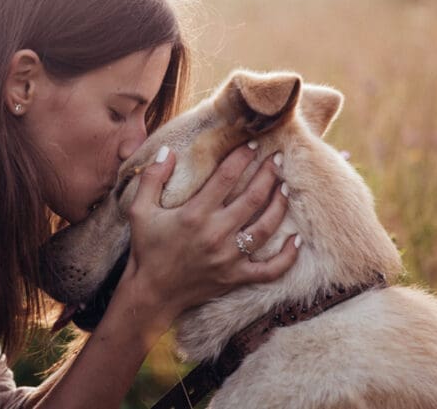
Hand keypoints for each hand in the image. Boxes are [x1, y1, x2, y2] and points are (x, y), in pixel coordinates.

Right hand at [119, 144, 298, 325]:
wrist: (151, 293)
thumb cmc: (147, 248)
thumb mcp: (140, 210)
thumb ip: (152, 178)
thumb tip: (166, 150)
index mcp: (195, 214)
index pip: (226, 177)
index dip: (242, 157)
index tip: (254, 144)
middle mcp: (216, 234)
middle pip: (253, 198)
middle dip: (269, 174)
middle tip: (278, 159)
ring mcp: (229, 258)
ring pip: (266, 227)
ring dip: (280, 204)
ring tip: (285, 187)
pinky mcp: (236, 277)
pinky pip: (271, 269)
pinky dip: (288, 256)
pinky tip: (297, 239)